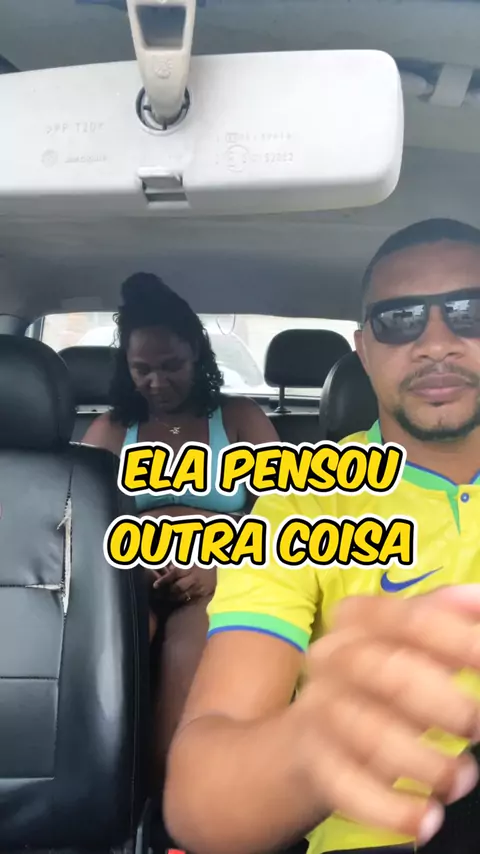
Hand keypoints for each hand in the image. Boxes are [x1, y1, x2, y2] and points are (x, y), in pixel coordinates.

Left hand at [154, 563, 216, 604]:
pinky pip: (192, 599)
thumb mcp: (189, 557)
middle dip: (168, 591)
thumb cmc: (200, 559)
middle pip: (178, 587)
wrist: (219, 564)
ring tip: (168, 598)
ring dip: (175, 597)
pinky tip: (180, 599)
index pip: (174, 574)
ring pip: (184, 595)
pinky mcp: (206, 592)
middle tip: (161, 594)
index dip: (164, 580)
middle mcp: (195, 577)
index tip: (155, 585)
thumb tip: (168, 568)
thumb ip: (177, 563)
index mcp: (190, 567)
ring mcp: (201, 586)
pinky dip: (185, 599)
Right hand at [290, 586, 479, 846]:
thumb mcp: (403, 638)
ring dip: (429, 764)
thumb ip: (443, 615)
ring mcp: (320, 710)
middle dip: (446, 705)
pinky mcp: (316, 761)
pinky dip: (392, 809)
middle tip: (476, 727)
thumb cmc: (376, 680)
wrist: (307, 736)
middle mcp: (332, 657)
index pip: (411, 619)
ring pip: (372, 735)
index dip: (459, 641)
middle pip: (388, 674)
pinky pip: (349, 787)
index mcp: (358, 618)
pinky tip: (426, 817)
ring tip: (462, 778)